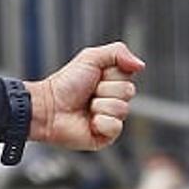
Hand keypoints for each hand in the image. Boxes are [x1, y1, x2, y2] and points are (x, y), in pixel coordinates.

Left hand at [25, 42, 143, 150]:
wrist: (47, 107)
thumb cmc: (64, 84)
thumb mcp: (90, 58)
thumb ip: (117, 52)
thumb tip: (141, 65)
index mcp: (112, 83)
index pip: (128, 75)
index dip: (111, 74)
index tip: (94, 76)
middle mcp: (113, 100)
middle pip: (128, 91)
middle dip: (105, 89)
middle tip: (88, 92)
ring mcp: (110, 118)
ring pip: (122, 109)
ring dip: (100, 105)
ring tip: (85, 107)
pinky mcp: (105, 136)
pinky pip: (116, 127)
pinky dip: (101, 123)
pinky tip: (89, 122)